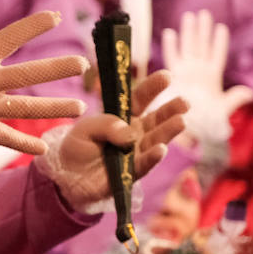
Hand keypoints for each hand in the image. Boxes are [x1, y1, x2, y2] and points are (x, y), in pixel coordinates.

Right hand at [0, 0, 87, 152]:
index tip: (56, 17)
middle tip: (84, 63)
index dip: (34, 25)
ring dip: (56, 108)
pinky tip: (44, 147)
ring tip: (80, 108)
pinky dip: (26, 144)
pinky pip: (8, 139)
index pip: (10, 36)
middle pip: (30, 73)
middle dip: (59, 68)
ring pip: (28, 108)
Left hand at [35, 70, 189, 211]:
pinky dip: (153, 157)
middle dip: (171, 110)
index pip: (139, 100)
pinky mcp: (132, 173)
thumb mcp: (85, 129)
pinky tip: (161, 149)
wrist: (68, 177)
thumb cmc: (78, 148)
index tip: (167, 76)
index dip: (152, 88)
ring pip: (156, 140)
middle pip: (156, 119)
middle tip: (184, 102)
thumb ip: (106, 125)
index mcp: (122, 118)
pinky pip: (144, 164)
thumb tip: (130, 132)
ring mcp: (136, 153)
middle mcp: (134, 134)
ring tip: (181, 121)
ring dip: (168, 131)